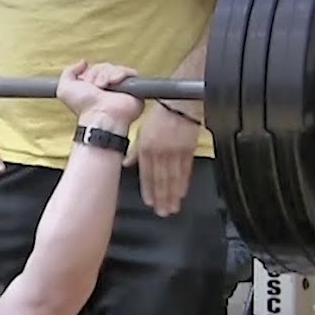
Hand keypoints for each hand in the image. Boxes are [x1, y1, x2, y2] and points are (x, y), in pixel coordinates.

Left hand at [56, 60, 144, 122]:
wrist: (100, 115)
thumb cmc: (84, 107)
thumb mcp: (64, 89)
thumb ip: (68, 72)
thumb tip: (82, 62)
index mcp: (93, 88)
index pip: (95, 68)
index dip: (90, 72)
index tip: (86, 82)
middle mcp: (108, 88)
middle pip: (104, 67)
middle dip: (97, 73)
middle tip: (95, 86)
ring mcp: (121, 88)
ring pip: (115, 68)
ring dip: (106, 75)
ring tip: (103, 86)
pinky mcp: (134, 88)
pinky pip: (129, 72)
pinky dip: (119, 74)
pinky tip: (113, 83)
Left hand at [123, 102, 201, 217]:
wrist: (180, 103)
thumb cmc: (160, 114)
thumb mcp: (142, 130)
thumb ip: (135, 150)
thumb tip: (126, 163)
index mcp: (146, 147)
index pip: (147, 173)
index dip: (149, 189)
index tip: (150, 202)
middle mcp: (160, 152)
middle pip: (161, 179)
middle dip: (162, 197)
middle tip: (162, 212)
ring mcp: (175, 151)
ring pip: (173, 177)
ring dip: (172, 194)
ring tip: (172, 207)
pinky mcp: (188, 149)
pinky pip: (186, 169)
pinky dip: (184, 182)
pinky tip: (182, 192)